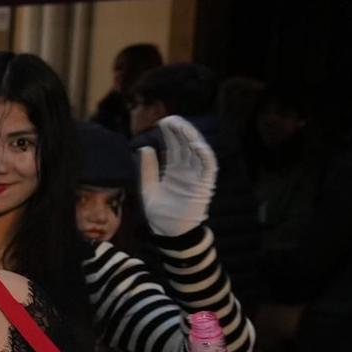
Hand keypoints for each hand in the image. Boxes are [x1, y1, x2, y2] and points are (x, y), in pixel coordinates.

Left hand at [137, 115, 216, 235]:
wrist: (169, 233)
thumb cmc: (160, 213)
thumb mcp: (148, 187)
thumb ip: (147, 168)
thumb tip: (144, 147)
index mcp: (175, 171)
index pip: (174, 147)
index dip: (170, 134)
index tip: (161, 122)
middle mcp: (187, 171)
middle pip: (186, 146)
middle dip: (180, 131)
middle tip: (170, 119)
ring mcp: (196, 177)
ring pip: (197, 152)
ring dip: (191, 138)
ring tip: (181, 126)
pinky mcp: (204, 185)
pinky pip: (208, 167)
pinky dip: (204, 155)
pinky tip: (196, 144)